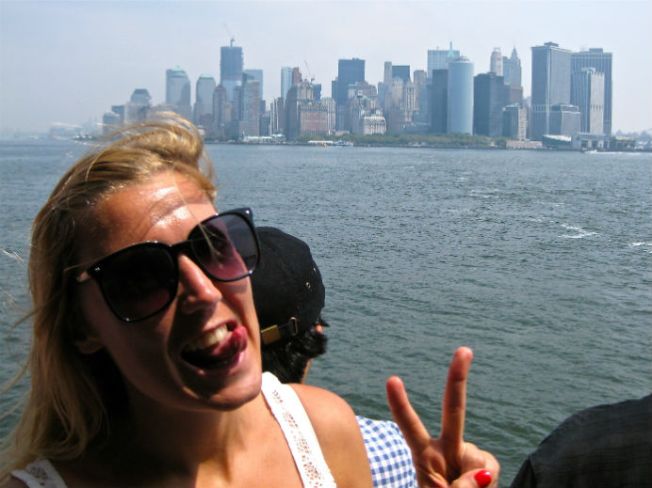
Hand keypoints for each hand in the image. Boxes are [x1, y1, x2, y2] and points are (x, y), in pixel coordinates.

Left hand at [386, 347, 499, 487]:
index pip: (410, 426)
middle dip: (458, 378)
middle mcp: (445, 447)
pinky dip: (487, 485)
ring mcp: (466, 454)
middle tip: (464, 349)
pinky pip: (490, 470)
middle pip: (454, 409)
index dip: (400, 405)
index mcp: (424, 454)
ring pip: (480, 462)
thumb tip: (482, 475)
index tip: (392, 380)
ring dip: (474, 485)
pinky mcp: (485, 464)